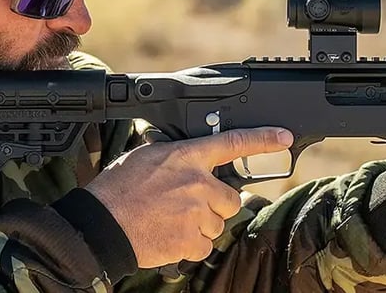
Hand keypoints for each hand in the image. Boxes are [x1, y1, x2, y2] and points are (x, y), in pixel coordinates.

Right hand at [84, 127, 292, 267]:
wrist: (101, 226)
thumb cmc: (116, 190)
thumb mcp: (145, 156)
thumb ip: (174, 155)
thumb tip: (186, 158)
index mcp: (186, 156)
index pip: (233, 142)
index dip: (263, 139)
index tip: (284, 137)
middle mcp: (198, 182)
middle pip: (230, 198)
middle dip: (214, 205)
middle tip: (185, 206)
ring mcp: (197, 213)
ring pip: (217, 224)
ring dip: (200, 226)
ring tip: (170, 221)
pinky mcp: (192, 241)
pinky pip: (204, 247)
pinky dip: (190, 246)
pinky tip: (169, 236)